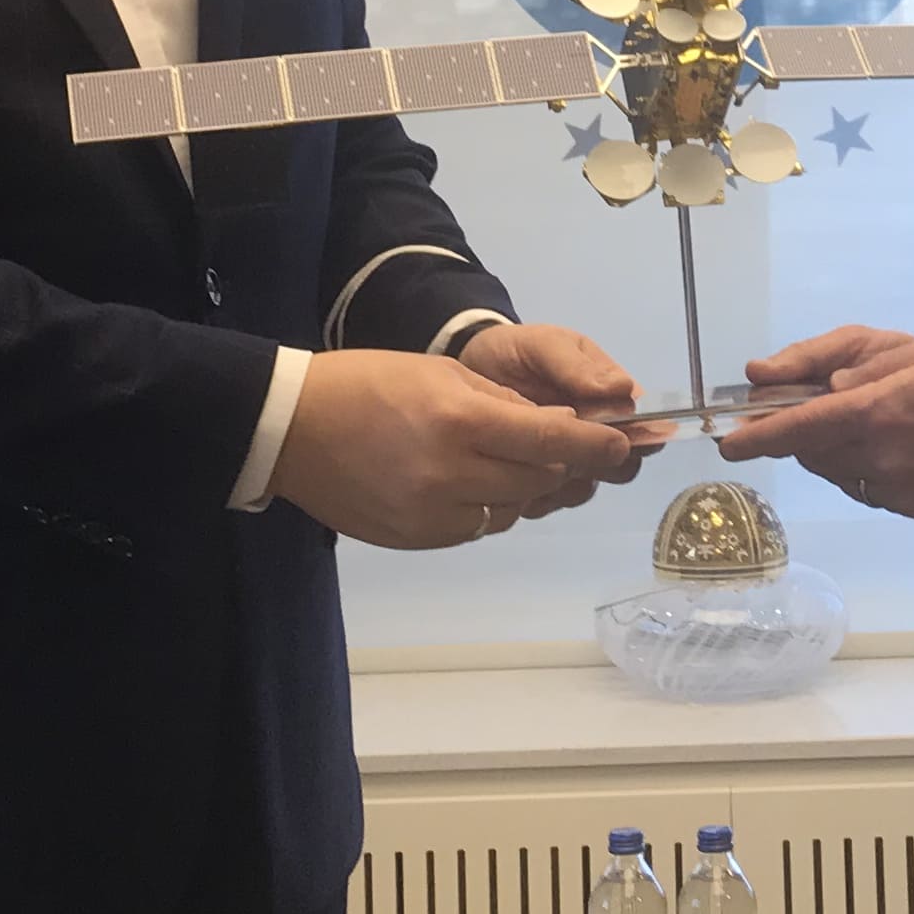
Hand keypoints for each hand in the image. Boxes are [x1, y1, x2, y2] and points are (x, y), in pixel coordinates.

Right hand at [272, 348, 637, 550]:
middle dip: (559, 464)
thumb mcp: (441, 374)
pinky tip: (470, 483)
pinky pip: (476, 527)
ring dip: (523, 488)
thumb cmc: (367, 384)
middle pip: (538, 482)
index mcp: (460, 422)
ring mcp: (433, 515)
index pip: (549, 442)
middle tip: (561, 446)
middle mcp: (451, 474)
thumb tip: (558, 427)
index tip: (622, 444)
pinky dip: (487, 506)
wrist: (291, 429)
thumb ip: (503, 405)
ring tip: (505, 460)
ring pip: (511, 510)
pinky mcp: (418, 539)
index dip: (593, 446)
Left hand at [455, 321, 651, 491]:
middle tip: (565, 450)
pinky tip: (512, 477)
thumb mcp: (546, 345)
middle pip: (620, 467)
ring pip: (584, 489)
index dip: (635, 440)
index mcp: (610, 401)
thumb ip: (578, 366)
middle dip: (597, 465)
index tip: (612, 439)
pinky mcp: (535, 483)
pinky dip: (535, 496)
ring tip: (530, 460)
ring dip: (564, 483)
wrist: (469, 364)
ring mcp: (566, 461)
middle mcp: (595, 436)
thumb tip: (624, 390)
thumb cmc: (515, 351)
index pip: (642, 430)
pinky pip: (548, 501)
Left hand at [716, 331, 913, 524]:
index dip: (756, 437)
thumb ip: (849, 359)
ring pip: (844, 473)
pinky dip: (874, 470)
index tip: (729, 442)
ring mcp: (904, 494)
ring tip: (883, 421)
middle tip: (823, 406)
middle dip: (806, 432)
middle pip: (815, 453)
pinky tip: (908, 449)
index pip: (795, 429)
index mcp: (878, 412)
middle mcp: (881, 461)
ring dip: (841, 450)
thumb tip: (787, 380)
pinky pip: (878, 491)